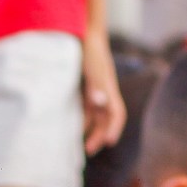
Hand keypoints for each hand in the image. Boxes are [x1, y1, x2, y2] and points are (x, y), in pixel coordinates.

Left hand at [81, 35, 125, 154]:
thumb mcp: (93, 69)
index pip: (117, 113)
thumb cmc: (90, 52)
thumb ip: (96, 85)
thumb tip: (99, 101)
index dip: (114, 128)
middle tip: (88, 150)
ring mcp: (95, 92)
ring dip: (89, 131)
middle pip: (105, 119)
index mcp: (110, 90)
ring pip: (95, 116)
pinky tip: (70, 129)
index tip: (109, 142)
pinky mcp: (84, 89)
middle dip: (99, 136)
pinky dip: (80, 120)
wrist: (83, 36)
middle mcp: (104, 93)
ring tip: (80, 146)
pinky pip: (85, 109)